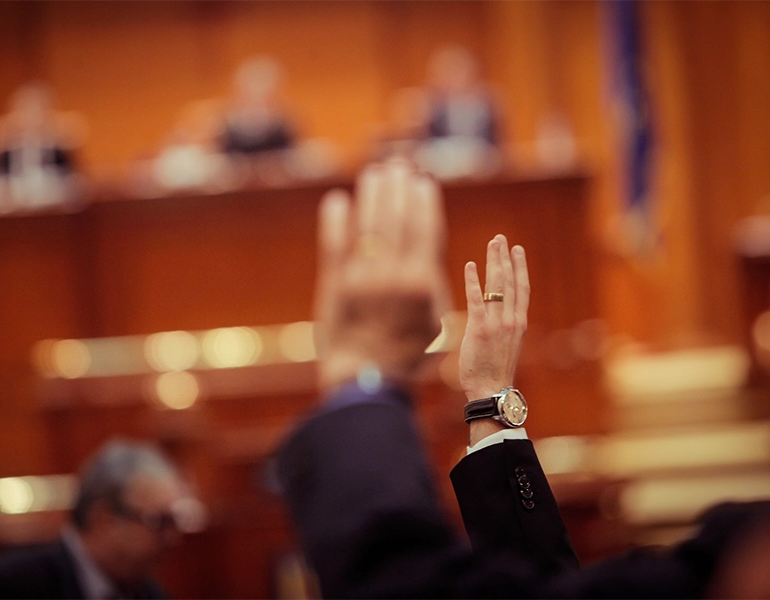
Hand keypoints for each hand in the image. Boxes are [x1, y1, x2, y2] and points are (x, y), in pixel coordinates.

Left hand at [314, 160, 450, 389]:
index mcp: (421, 282)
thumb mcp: (435, 322)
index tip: (422, 181)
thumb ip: (432, 283)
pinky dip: (335, 219)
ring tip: (374, 174)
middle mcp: (391, 274)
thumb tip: (424, 249)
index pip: (424, 228)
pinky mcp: (334, 284)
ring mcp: (360, 277)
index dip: (422, 200)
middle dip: (398, 186)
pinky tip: (337, 200)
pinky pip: (334, 243)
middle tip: (398, 166)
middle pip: (395, 217)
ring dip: (371, 194)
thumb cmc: (407, 355)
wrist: (365, 381)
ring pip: (367, 224)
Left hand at [458, 235, 528, 437]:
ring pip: (497, 285)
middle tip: (501, 239)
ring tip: (492, 244)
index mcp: (519, 323)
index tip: (517, 250)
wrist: (491, 389)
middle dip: (505, 257)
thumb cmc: (494, 370)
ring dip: (494, 262)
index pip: (522, 288)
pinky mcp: (479, 329)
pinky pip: (476, 299)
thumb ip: (500, 326)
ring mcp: (496, 323)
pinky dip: (473, 281)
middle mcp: (511, 320)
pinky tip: (471, 265)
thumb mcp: (504, 345)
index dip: (520, 267)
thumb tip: (489, 313)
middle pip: (510, 281)